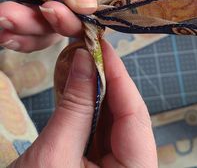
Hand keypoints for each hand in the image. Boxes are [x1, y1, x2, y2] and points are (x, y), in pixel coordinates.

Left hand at [0, 0, 127, 51]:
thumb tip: (83, 9)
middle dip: (40, 24)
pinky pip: (25, 8)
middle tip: (11, 18)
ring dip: (22, 27)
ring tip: (1, 21)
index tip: (50, 11)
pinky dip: (13, 18)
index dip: (75, 18)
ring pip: (44, 22)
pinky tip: (0, 21)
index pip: (97, 10)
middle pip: (67, 21)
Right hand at [9, 40, 156, 167]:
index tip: (104, 48)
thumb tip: (85, 60)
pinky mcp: (102, 165)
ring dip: (97, 90)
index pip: (135, 116)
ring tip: (82, 63)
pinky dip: (89, 106)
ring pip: (114, 120)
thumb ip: (75, 106)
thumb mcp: (54, 156)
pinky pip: (101, 129)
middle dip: (108, 80)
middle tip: (91, 51)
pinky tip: (78, 86)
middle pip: (127, 116)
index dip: (120, 77)